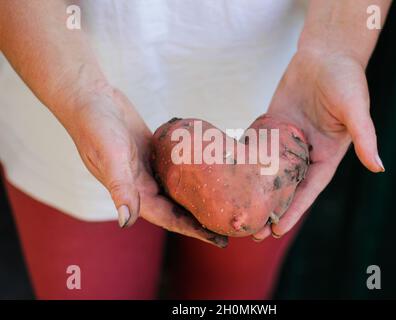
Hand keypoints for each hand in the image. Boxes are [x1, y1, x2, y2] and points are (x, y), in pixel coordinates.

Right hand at [67, 85, 226, 247]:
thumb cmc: (96, 128)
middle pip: (179, 208)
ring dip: (200, 197)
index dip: (193, 230)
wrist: (91, 99)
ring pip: (180, 189)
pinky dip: (194, 173)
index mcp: (135, 193)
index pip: (170, 218)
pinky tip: (212, 172)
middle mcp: (143, 185)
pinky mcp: (155, 152)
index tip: (217, 239)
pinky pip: (178, 167)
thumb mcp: (111, 157)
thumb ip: (120, 188)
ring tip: (225, 202)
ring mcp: (150, 169)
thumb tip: (126, 221)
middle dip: (202, 218)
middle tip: (229, 223)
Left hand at [253, 48, 383, 240]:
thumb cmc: (346, 79)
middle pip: (287, 186)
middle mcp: (307, 151)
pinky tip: (231, 176)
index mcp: (328, 154)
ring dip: (256, 191)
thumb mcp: (356, 108)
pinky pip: (258, 147)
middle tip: (253, 232)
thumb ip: (365, 137)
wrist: (325, 54)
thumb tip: (378, 167)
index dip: (294, 210)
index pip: (309, 189)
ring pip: (269, 171)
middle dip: (271, 209)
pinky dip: (247, 162)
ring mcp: (288, 139)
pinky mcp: (273, 125)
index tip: (278, 230)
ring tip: (239, 209)